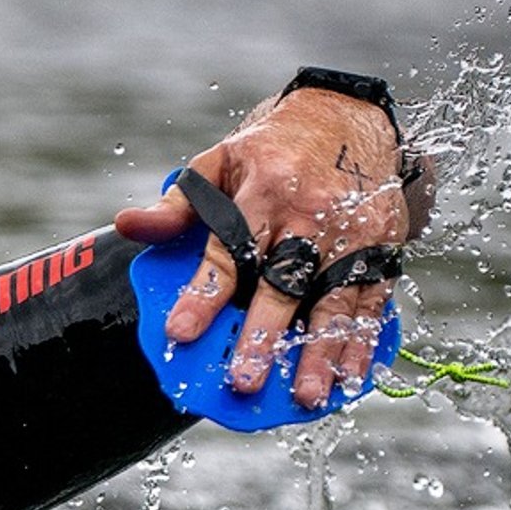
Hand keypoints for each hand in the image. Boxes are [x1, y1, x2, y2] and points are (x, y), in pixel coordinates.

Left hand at [115, 87, 432, 408]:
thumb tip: (127, 225)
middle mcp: (310, 215)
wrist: (350, 114)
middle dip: (265, 335)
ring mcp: (352, 232)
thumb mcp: (220, 160)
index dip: (203, 295)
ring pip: (336, 300)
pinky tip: (352, 377)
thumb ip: (177, 204)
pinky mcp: (384, 246)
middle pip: (285, 284)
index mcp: (263, 192)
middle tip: (245, 380)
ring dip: (322, 352)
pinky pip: (374, 300)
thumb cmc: (273, 146)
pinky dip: (364, 341)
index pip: (228, 252)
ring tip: (307, 395)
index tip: (180, 332)